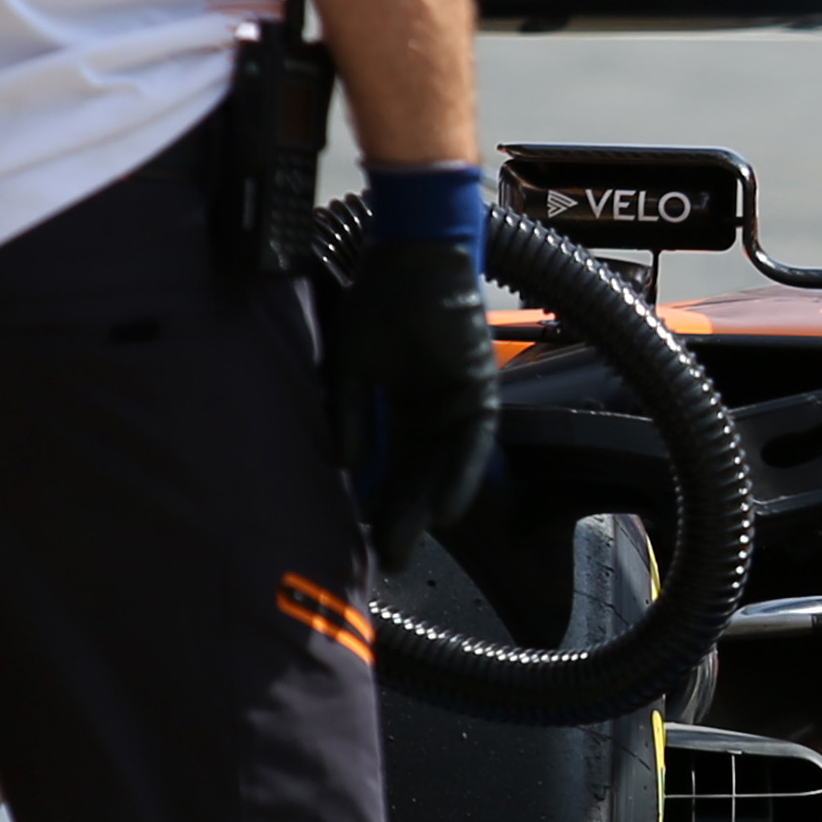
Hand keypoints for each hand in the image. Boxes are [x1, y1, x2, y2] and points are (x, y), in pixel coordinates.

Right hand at [328, 231, 501, 570]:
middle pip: (414, 477)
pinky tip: (448, 512)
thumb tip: (343, 462)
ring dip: (428, 508)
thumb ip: (349, 413)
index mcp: (398, 410)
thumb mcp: (350, 366)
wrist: (411, 260)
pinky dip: (461, 477)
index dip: (374, 501)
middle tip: (384, 560)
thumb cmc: (377, 304)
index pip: (387, 468)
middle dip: (399, 517)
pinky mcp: (479, 395)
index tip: (356, 537)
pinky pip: (473, 445)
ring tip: (406, 546)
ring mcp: (455, 406)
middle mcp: (428, 415)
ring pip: (442, 470)